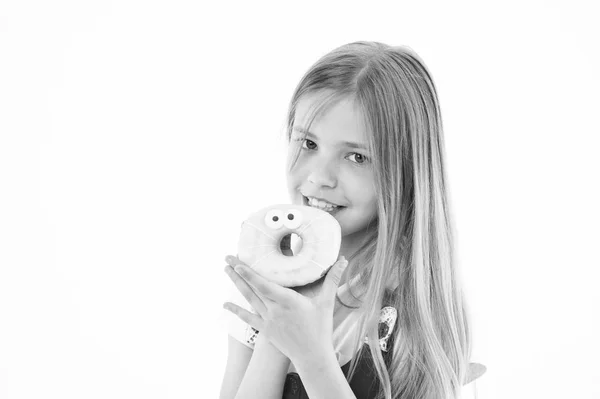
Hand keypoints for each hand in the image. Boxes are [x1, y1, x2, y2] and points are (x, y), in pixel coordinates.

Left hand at [223, 254, 347, 365]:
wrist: (312, 356)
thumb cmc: (321, 328)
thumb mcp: (326, 302)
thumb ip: (333, 280)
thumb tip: (344, 261)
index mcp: (288, 301)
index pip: (265, 286)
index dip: (250, 275)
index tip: (238, 264)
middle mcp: (274, 310)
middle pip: (252, 289)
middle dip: (238, 272)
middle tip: (227, 257)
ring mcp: (268, 320)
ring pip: (248, 299)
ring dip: (236, 284)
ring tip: (225, 269)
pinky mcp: (265, 330)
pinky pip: (248, 318)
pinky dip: (236, 311)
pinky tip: (225, 305)